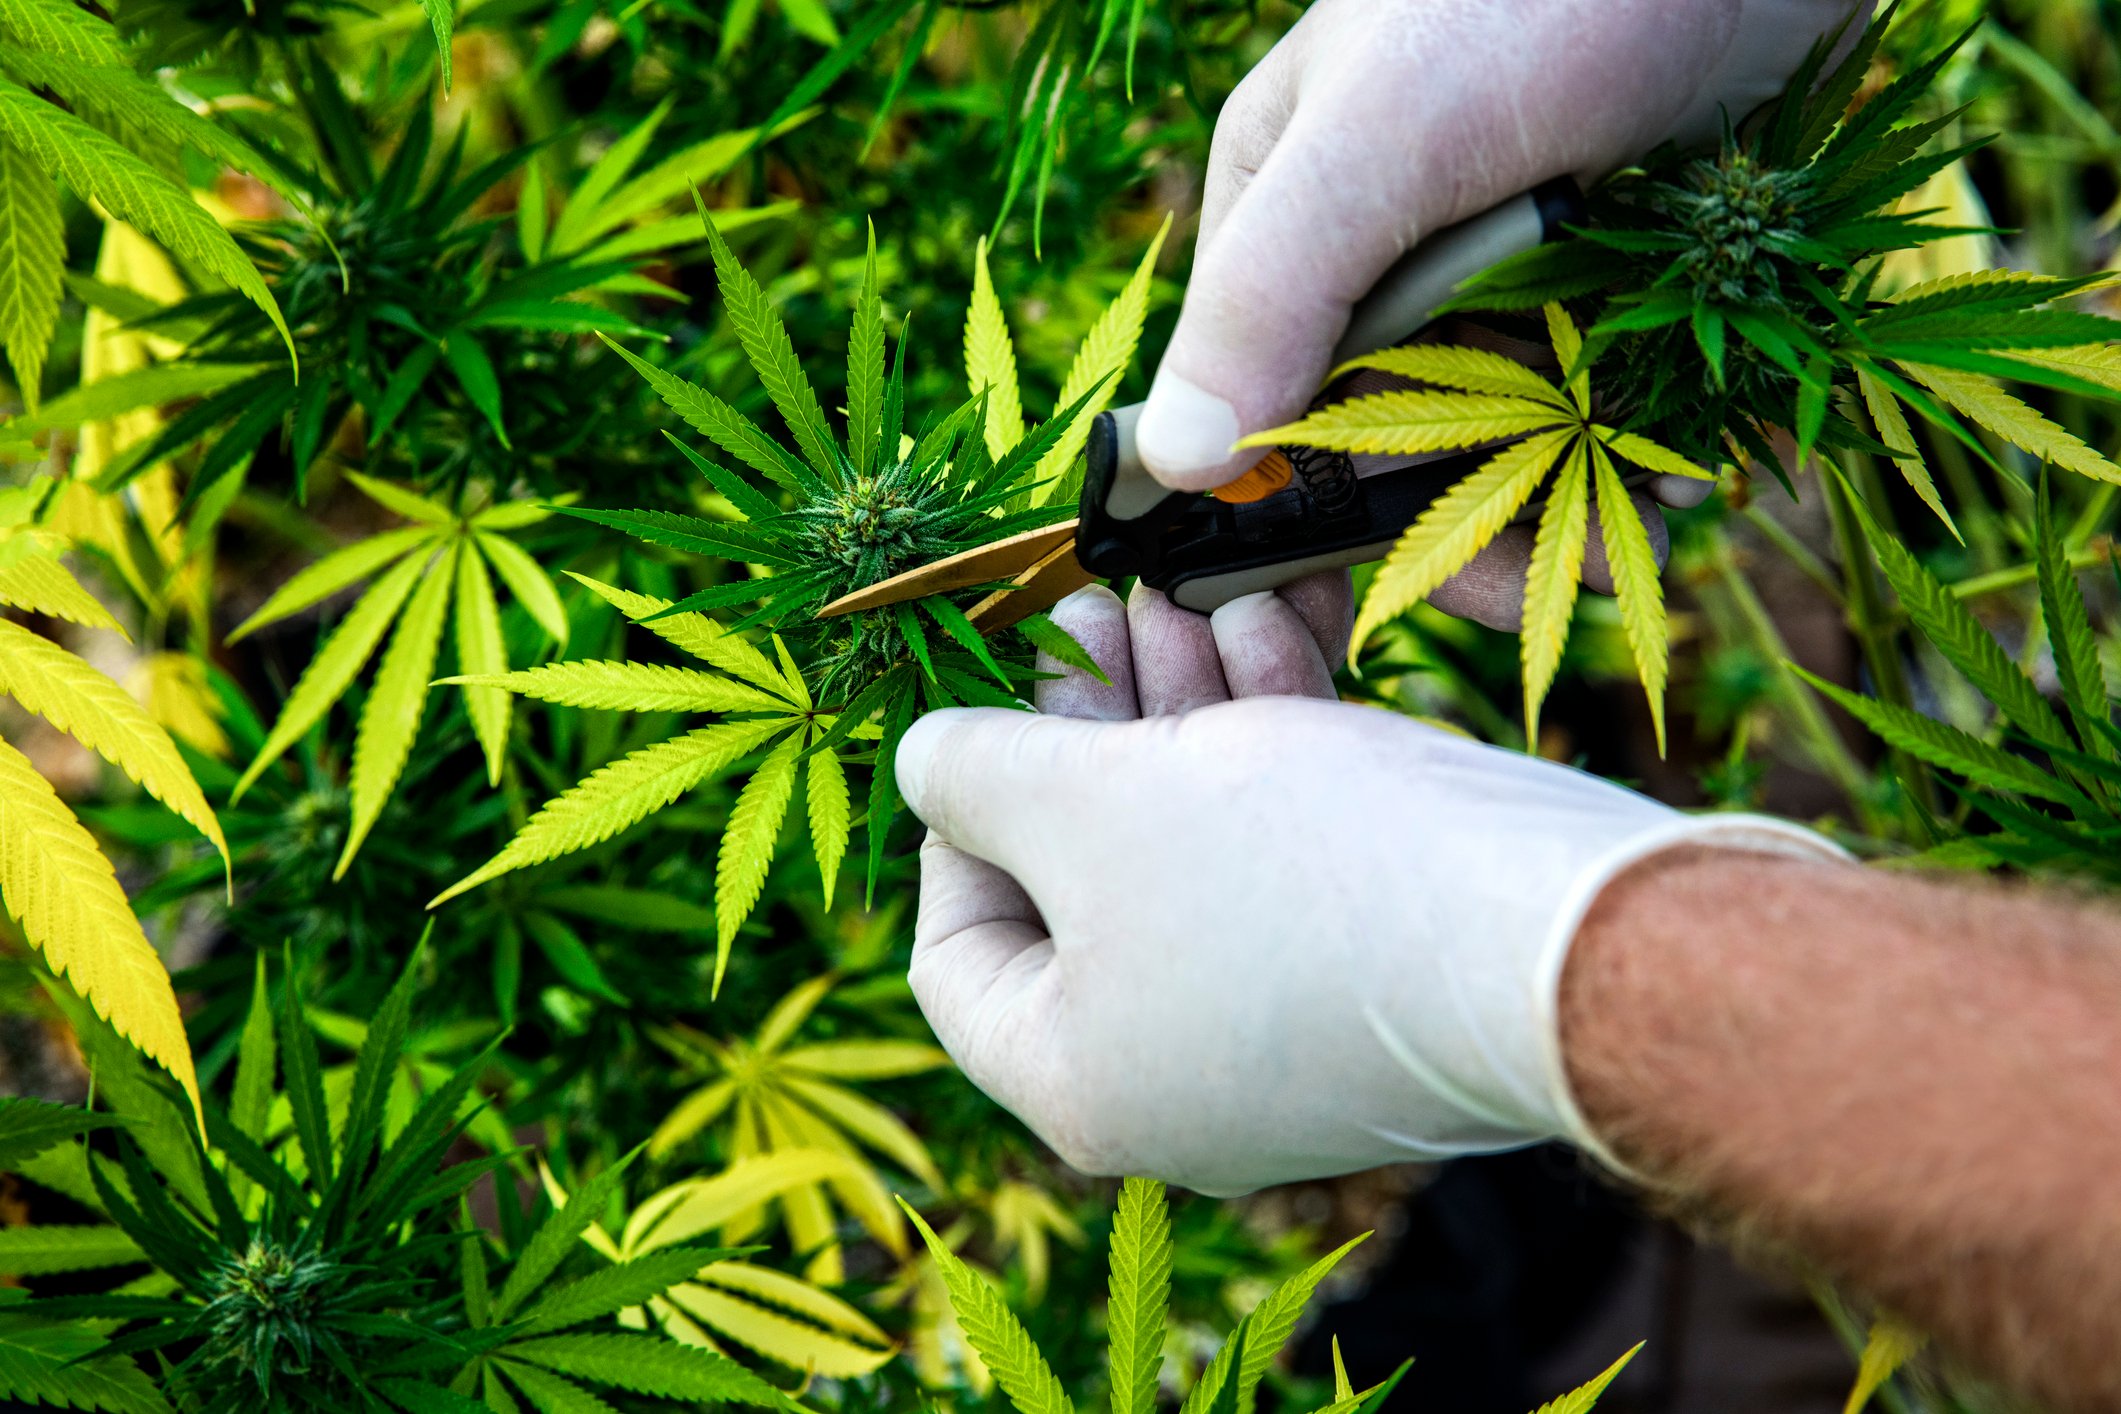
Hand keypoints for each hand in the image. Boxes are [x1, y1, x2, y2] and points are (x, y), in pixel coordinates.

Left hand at [897, 585, 1840, 1195]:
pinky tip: (1268, 628)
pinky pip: (1292, 858)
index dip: (952, 821)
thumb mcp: (1092, 802)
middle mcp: (1181, 1084)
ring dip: (1182, 715)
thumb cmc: (1297, 877)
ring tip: (1173, 593)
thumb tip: (920, 759)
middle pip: (1085, 887)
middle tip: (1092, 616)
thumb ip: (974, 772)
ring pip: (1195, 854)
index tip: (995, 714)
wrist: (1579, 934)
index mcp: (1082, 1082)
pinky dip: (1272, 749)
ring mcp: (1291, 1036)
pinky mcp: (1383, 973)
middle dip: (1087, 733)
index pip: (958, 957)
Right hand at [1135, 0, 1862, 628]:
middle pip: (1388, 430)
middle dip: (1474, 513)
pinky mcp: (1596, 252)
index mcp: (1282, 208)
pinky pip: (1591, 380)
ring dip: (1570, 486)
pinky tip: (1686, 467)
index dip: (1314, 517)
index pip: (1262, 404)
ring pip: (1498, 418)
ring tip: (1657, 527)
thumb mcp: (1387, 137)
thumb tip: (1172, 468)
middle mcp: (1373, 242)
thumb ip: (1272, 291)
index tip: (1392, 600)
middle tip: (1583, 571)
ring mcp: (1492, 250)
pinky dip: (1632, 432)